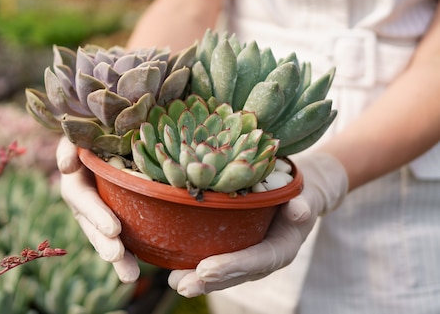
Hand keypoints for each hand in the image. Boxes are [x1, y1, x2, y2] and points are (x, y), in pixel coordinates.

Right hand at [57, 137, 140, 282]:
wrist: (104, 133)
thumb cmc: (90, 130)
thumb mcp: (76, 134)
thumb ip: (69, 147)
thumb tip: (67, 167)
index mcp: (76, 184)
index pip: (85, 201)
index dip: (97, 215)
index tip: (113, 230)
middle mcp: (88, 203)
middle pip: (95, 228)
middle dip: (105, 245)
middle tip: (119, 258)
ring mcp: (104, 211)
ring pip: (109, 237)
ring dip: (118, 257)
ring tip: (130, 276)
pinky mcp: (121, 212)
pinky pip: (127, 232)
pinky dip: (135, 248)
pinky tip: (149, 263)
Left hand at [168, 152, 348, 296]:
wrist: (299, 197)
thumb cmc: (300, 193)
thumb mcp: (305, 196)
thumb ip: (303, 204)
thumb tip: (299, 210)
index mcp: (281, 249)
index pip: (255, 260)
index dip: (231, 266)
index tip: (206, 269)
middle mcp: (262, 259)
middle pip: (234, 274)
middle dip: (207, 281)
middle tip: (181, 284)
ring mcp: (248, 257)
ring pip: (222, 273)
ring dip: (197, 279)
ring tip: (173, 281)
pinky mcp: (236, 251)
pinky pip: (215, 261)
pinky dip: (195, 265)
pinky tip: (172, 267)